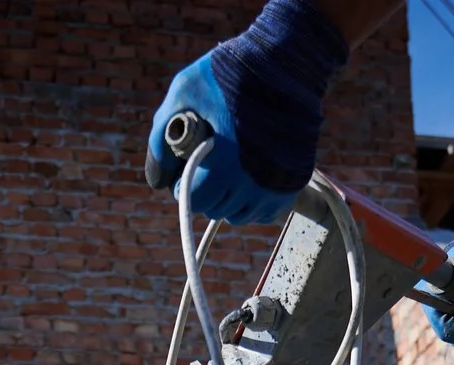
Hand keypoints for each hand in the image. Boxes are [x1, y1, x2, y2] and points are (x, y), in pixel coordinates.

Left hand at [145, 57, 294, 225]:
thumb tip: (158, 178)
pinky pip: (265, 212)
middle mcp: (253, 180)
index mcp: (225, 161)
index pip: (195, 199)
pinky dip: (254, 202)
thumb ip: (161, 133)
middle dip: (205, 192)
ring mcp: (277, 183)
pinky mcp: (295, 181)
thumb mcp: (185, 90)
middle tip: (205, 167)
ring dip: (228, 200)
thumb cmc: (231, 71)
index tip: (183, 174)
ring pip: (241, 214)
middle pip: (216, 209)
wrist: (289, 61)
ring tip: (226, 173)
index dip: (182, 187)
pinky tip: (247, 180)